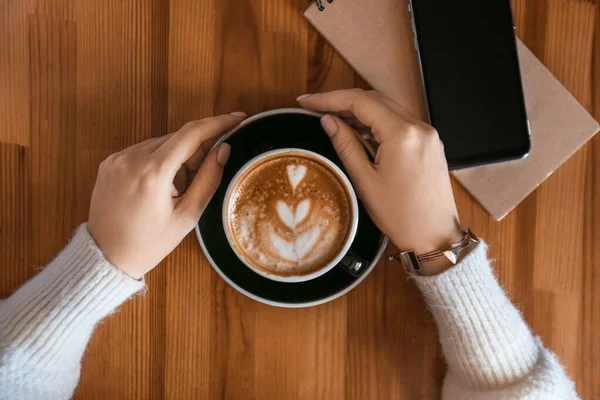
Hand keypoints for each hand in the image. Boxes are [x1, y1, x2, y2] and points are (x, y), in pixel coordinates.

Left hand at [88, 113, 245, 278]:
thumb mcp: (187, 215)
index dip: (217, 123)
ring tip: (175, 190)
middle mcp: (131, 157)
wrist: (107, 257)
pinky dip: (158, 161)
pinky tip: (158, 187)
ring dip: (176, 157)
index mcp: (153, 172)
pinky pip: (143, 151)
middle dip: (196, 151)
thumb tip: (224, 149)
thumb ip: (208, 179)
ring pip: (160, 143)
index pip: (191, 133)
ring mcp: (117, 158)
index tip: (237, 118)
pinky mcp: (109, 162)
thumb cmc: (150, 242)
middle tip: (200, 178)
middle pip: (177, 138)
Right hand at [298, 90, 462, 273]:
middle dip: (343, 101)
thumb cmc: (400, 215)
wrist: (435, 236)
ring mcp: (427, 134)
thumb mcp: (365, 181)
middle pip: (375, 99)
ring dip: (360, 111)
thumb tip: (328, 121)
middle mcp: (418, 126)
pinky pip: (400, 122)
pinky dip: (377, 122)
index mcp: (402, 134)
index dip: (329, 98)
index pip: (360, 101)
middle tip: (315, 108)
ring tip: (333, 120)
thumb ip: (346, 145)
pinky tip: (359, 131)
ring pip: (388, 109)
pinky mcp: (430, 143)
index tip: (306, 101)